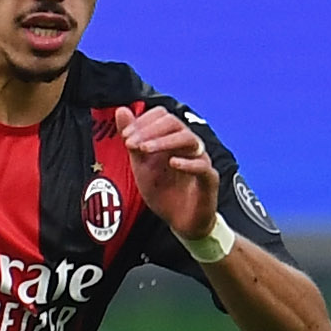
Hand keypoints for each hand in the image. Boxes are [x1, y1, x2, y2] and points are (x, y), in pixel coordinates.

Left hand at [117, 104, 219, 241]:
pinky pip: (202, 166)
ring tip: (144, 150)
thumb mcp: (140, 164)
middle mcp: (188, 145)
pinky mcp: (209, 179)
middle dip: (149, 130)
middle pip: (174, 123)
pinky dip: (187, 162)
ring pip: (189, 139)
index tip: (125, 137)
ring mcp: (200, 160)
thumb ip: (132, 138)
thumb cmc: (163, 190)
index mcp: (172, 139)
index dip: (142, 122)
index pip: (161, 116)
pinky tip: (172, 163)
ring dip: (164, 141)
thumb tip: (121, 110)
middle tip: (130, 143)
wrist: (179, 220)